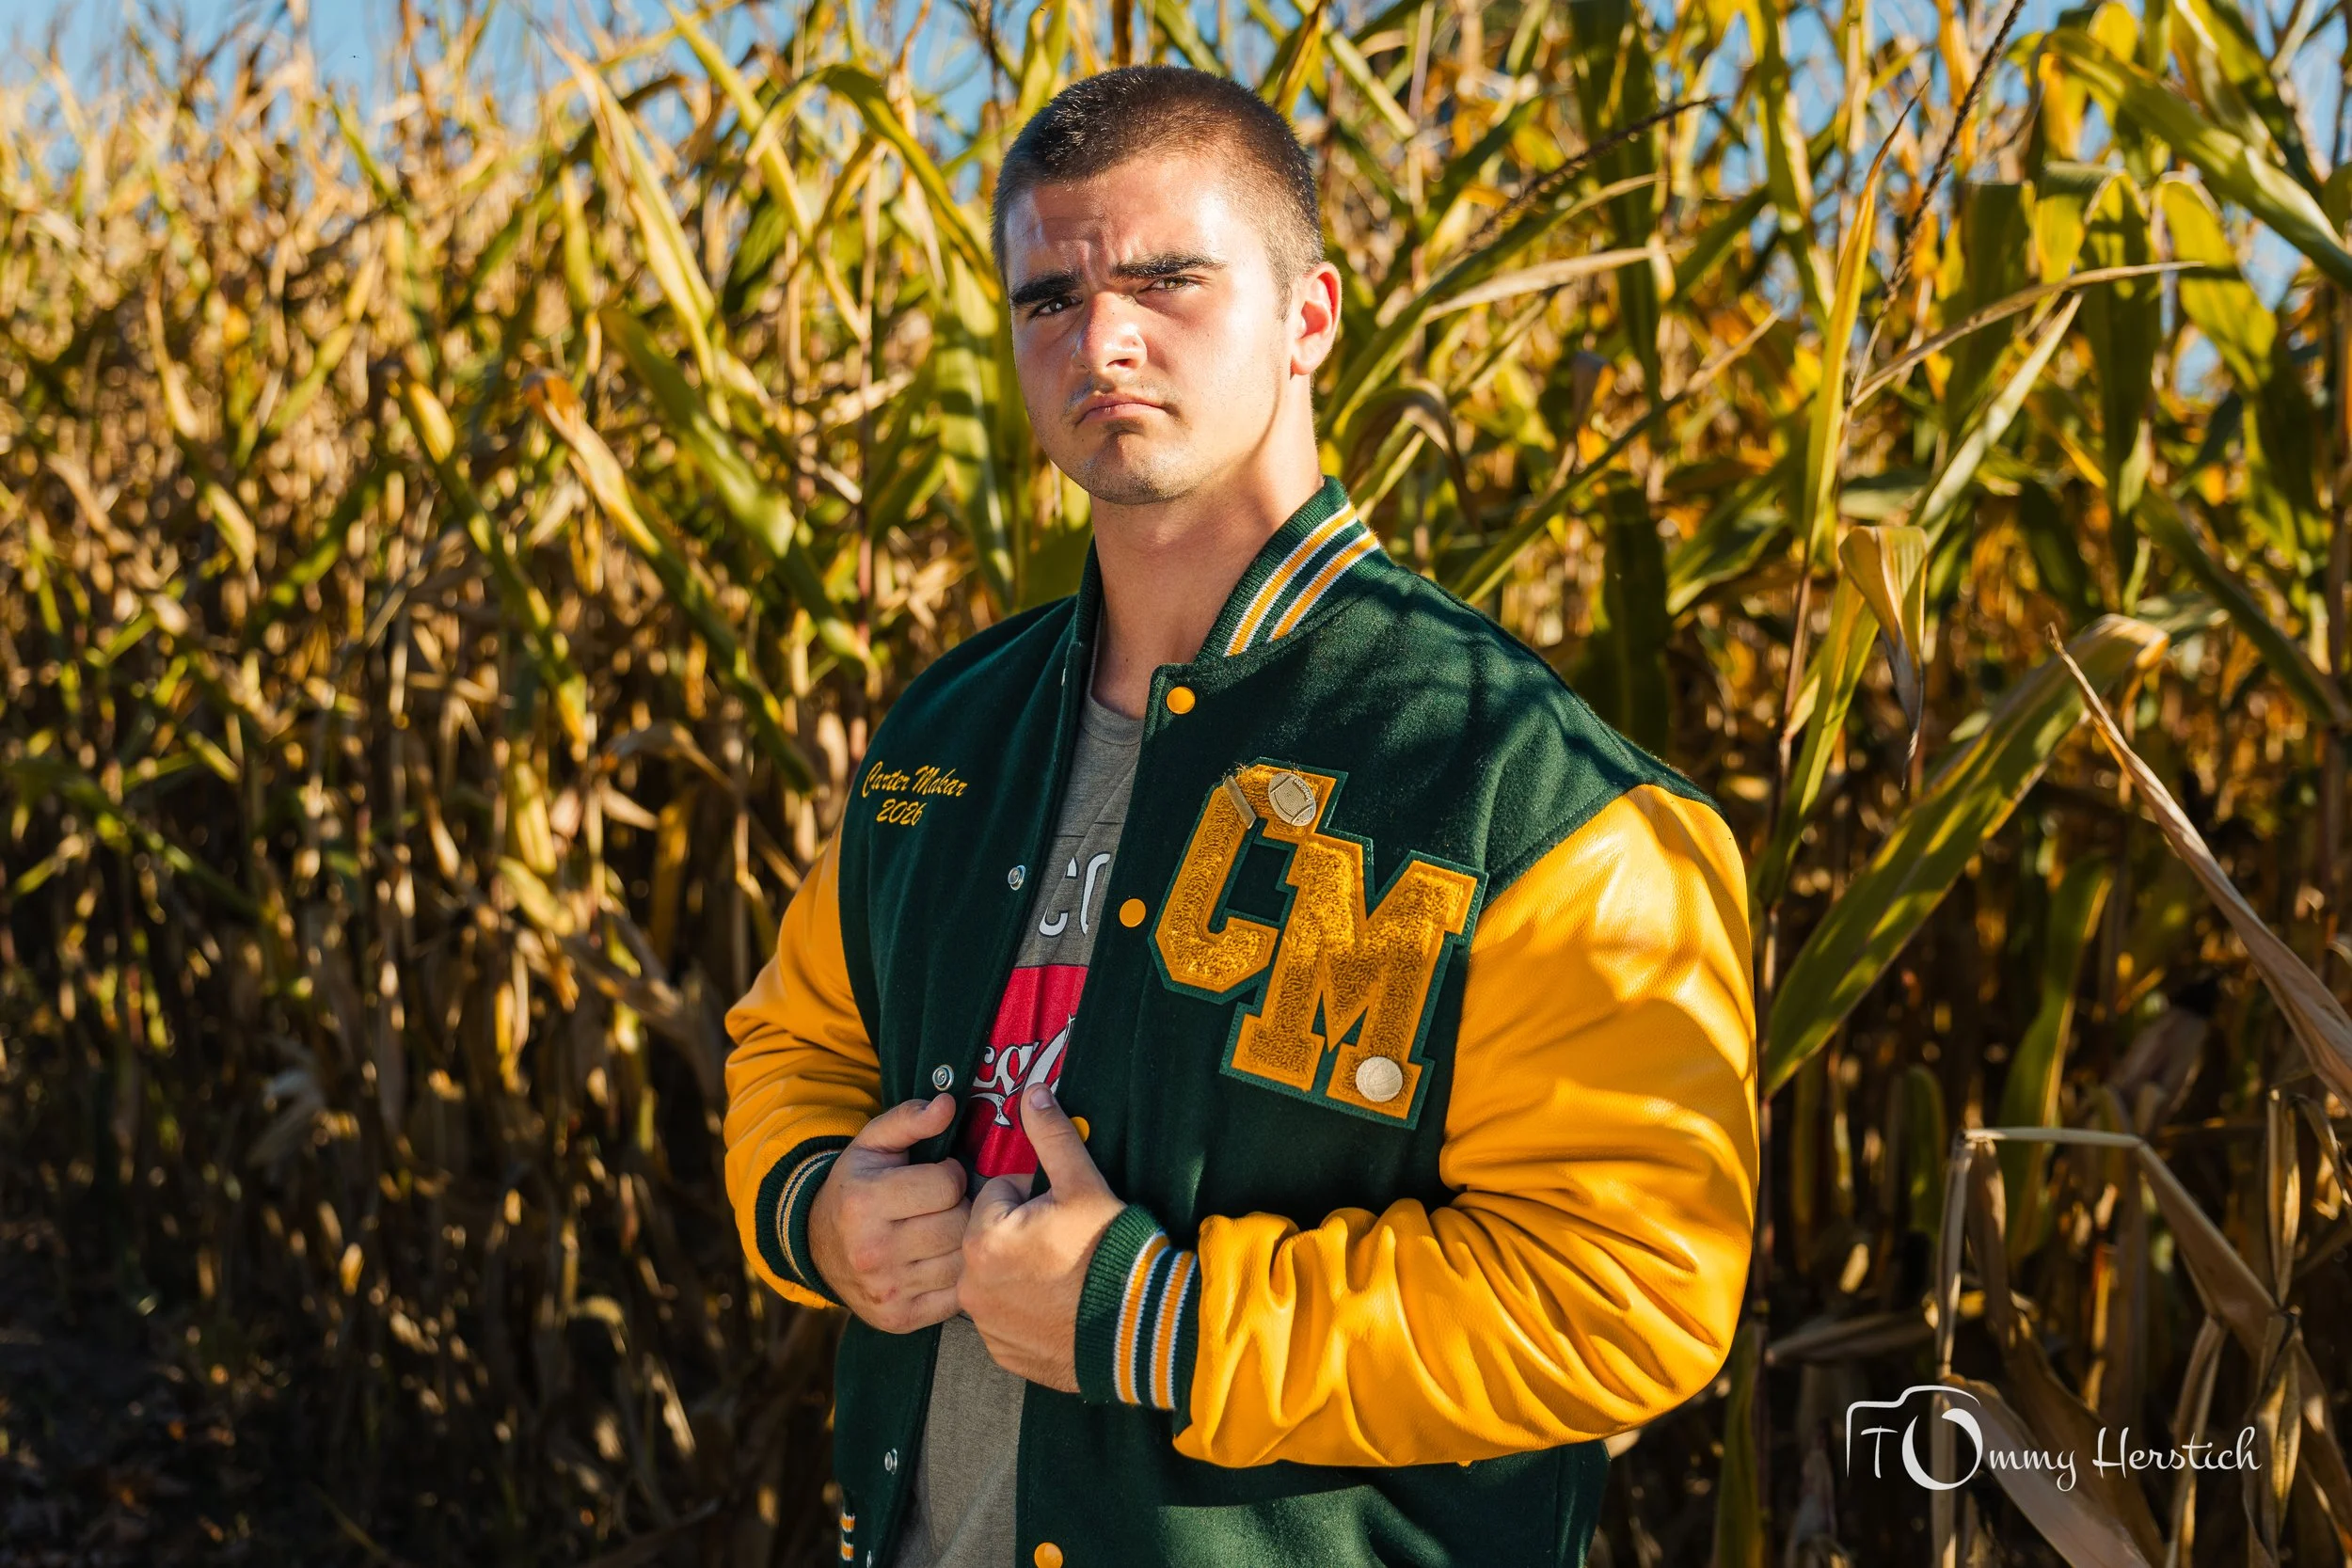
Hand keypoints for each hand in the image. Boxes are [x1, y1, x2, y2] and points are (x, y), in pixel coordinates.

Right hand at [808, 1093, 969, 1332]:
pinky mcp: (899, 1318)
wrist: (817, 1246)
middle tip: (947, 1206)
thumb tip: (947, 1105)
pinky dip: (957, 1277)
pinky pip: (956, 1296)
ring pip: (962, 1262)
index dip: (951, 1174)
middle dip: (961, 1208)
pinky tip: (941, 1260)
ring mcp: (886, 1290)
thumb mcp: (872, 1143)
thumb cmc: (855, 1186)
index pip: (947, 1184)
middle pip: (958, 1224)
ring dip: (962, 1243)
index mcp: (864, 1202)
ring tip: (944, 1231)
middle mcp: (871, 1250)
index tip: (939, 1176)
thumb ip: (910, 1119)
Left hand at [959, 1085, 1124, 1390]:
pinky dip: (1025, 1310)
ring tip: (1067, 1276)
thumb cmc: (1111, 1252)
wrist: (1140, 1331)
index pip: (997, 1194)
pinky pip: (1005, 1317)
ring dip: (1021, 1271)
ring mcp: (985, 1324)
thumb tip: (1032, 1093)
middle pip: (993, 1237)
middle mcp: (971, 1285)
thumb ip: (1052, 1136)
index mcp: (983, 1238)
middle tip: (1067, 1244)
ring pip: (997, 1277)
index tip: (1062, 1214)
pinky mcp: (1003, 1353)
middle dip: (1022, 1234)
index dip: (1033, 1198)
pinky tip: (1059, 1307)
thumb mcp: (1083, 1185)